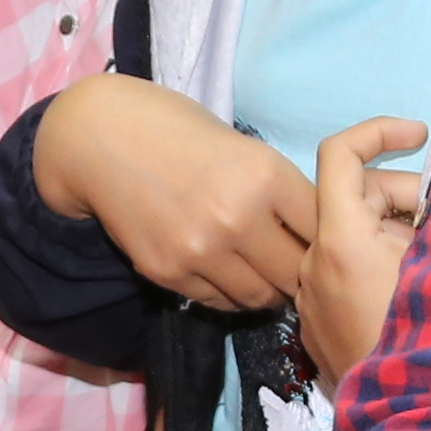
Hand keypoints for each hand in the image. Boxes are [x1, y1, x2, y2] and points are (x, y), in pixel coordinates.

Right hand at [34, 78, 315, 314]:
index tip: (322, 239)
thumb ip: (278, 189)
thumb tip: (317, 232)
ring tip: (263, 274)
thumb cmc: (178, 130)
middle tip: (297, 267)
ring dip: (268, 291)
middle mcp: (237, 218)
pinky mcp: (169, 273)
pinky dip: (229, 293)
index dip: (329, 238)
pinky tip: (226, 273)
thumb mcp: (243, 146)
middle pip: (296, 273)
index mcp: (265, 176)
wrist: (101, 138)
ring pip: (259, 297)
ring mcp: (201, 250)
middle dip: (302, 272)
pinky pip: (217, 300)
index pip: (323, 230)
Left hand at [297, 118, 427, 374]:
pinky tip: (416, 298)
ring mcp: (311, 304)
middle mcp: (312, 266)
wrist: (421, 426)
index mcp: (339, 240)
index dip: (379, 131)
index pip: (340, 154)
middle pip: (354, 200)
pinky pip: (344, 282)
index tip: (420, 134)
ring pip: (352, 243)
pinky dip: (376, 273)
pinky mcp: (318, 335)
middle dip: (404, 198)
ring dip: (393, 238)